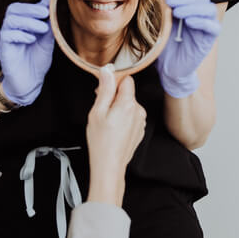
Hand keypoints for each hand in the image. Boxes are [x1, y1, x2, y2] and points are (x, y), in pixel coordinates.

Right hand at [0, 0, 53, 105]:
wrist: (30, 83)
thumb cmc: (37, 60)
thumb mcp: (47, 38)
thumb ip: (47, 20)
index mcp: (21, 24)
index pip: (22, 6)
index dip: (34, 4)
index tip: (48, 6)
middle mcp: (11, 29)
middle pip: (12, 9)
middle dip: (30, 9)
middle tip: (45, 13)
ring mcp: (6, 39)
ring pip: (10, 21)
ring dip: (28, 22)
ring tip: (42, 29)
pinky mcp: (3, 50)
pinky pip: (6, 36)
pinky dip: (20, 35)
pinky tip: (31, 40)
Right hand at [86, 67, 145, 204]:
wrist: (109, 166)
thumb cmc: (101, 141)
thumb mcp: (97, 112)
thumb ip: (104, 89)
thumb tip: (107, 71)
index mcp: (128, 104)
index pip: (126, 80)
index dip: (113, 82)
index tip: (103, 90)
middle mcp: (138, 110)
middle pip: (127, 92)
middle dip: (114, 96)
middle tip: (101, 110)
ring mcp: (140, 121)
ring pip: (129, 104)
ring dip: (118, 108)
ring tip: (107, 122)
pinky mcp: (140, 129)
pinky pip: (131, 116)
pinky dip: (123, 118)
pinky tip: (113, 129)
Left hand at [155, 0, 220, 98]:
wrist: (168, 67)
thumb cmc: (166, 44)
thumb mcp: (163, 21)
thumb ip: (167, 5)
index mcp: (189, 9)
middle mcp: (200, 16)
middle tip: (170, 2)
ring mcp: (206, 27)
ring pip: (210, 10)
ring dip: (193, 8)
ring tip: (177, 13)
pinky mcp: (209, 40)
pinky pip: (213, 27)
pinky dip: (202, 22)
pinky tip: (189, 22)